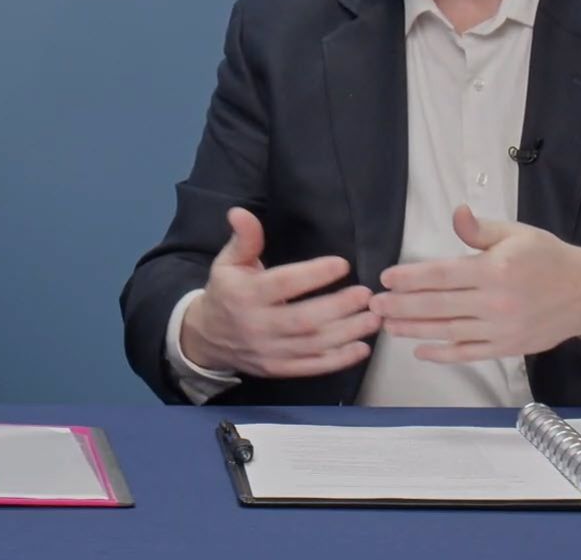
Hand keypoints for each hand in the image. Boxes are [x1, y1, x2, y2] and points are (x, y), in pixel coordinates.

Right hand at [179, 207, 378, 378]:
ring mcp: (269, 351)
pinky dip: (339, 361)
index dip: (313, 275)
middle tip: (366, 295)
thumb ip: (244, 239)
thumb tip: (240, 212)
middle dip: (338, 308)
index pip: (283, 284)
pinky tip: (361, 348)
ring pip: (312, 345)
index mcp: (245, 295)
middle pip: (303, 320)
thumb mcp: (228, 262)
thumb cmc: (226, 292)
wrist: (207, 337)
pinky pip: (311, 367)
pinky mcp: (278, 369)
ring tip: (373, 319)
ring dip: (347, 333)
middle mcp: (258, 325)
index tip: (342, 264)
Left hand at [368, 205, 580, 362]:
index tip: (385, 279)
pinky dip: (443, 355)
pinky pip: (469, 353)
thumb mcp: (516, 233)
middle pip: (438, 305)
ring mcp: (500, 329)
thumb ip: (480, 229)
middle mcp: (495, 302)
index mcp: (494, 269)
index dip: (410, 277)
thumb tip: (456, 213)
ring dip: (414, 330)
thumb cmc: (547, 257)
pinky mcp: (507, 348)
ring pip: (448, 331)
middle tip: (374, 306)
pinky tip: (420, 352)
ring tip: (387, 326)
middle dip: (401, 306)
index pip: (441, 274)